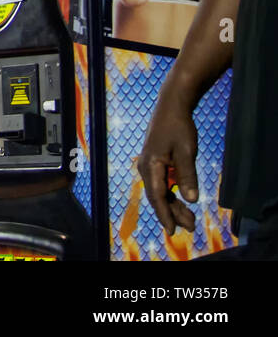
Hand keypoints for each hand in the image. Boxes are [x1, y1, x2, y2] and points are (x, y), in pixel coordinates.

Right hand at [137, 86, 198, 234]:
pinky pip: (161, 183)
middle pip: (158, 196)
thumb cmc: (179, 127)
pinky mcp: (155, 162)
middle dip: (173, 213)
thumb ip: (188, 175)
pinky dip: (172, 194)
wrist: (171, 107)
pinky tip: (183, 201)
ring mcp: (149, 165)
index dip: (165, 214)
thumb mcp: (187, 152)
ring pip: (160, 191)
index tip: (173, 230)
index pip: (157, 195)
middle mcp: (146, 167)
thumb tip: (191, 199)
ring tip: (190, 219)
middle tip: (190, 227)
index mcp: (151, 164)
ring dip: (173, 205)